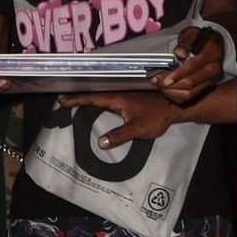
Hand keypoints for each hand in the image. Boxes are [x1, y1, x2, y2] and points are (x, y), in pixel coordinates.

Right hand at [57, 91, 176, 146]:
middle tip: (63, 99)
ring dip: (88, 97)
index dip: (77, 99)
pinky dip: (99, 99)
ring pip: (102, 95)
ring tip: (75, 100)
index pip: (92, 98)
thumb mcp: (137, 129)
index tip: (62, 100)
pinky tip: (96, 103)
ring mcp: (125, 94)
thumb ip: (119, 135)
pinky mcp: (130, 98)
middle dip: (78, 96)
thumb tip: (100, 143)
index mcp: (117, 98)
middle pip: (94, 94)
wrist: (174, 107)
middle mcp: (119, 93)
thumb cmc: (157, 116)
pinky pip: (110, 97)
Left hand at [151, 24, 222, 103]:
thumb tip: (179, 53)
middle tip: (155, 80)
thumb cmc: (198, 39)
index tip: (163, 77)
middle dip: (170, 84)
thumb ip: (185, 43)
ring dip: (171, 91)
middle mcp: (213, 70)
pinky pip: (188, 97)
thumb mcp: (191, 34)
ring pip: (189, 93)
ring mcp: (210, 80)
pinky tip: (166, 89)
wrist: (210, 45)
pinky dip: (175, 96)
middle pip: (190, 83)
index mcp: (212, 54)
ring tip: (159, 84)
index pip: (193, 67)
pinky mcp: (205, 88)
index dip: (177, 73)